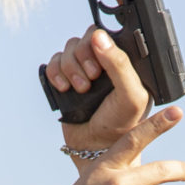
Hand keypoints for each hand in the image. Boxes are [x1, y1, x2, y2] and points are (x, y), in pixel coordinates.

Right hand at [42, 25, 149, 154]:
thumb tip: (99, 37)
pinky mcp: (66, 78)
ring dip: (70, 68)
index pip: (108, 35)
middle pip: (85, 38)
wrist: (96, 148)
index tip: (100, 66)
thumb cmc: (121, 124)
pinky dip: (56, 73)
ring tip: (81, 89)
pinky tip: (65, 88)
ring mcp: (83, 69)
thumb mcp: (131, 95)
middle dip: (83, 58)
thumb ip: (120, 64)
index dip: (100, 44)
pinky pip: (54, 61)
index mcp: (124, 61)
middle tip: (91, 79)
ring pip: (68, 48)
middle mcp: (103, 61)